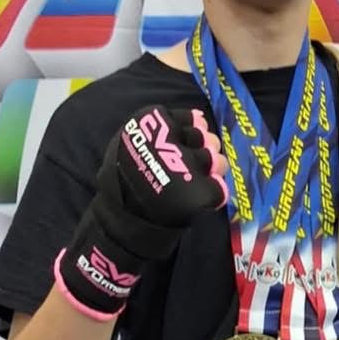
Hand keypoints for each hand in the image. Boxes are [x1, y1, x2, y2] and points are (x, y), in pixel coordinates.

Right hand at [56, 106, 227, 318]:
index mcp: (149, 126)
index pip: (188, 118)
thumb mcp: (131, 143)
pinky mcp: (197, 194)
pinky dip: (213, 194)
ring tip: (197, 180)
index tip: (185, 140)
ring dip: (213, 169)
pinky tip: (197, 199)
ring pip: (215, 160)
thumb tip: (199, 118)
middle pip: (204, 138)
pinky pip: (218, 189)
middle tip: (193, 163)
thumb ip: (160, 130)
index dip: (191, 129)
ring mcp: (185, 169)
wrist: (120, 221)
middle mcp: (169, 143)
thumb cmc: (126, 181)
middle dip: (204, 148)